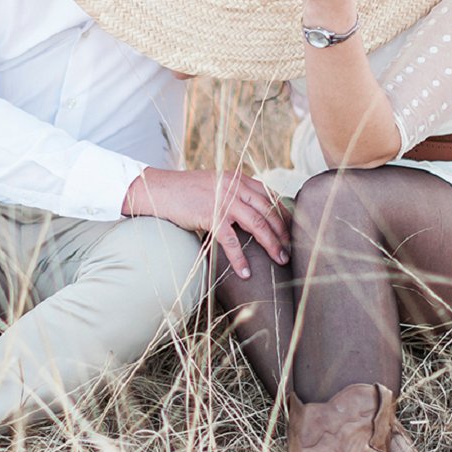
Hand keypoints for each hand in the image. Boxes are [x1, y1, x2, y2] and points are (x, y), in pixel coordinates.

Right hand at [122, 167, 289, 278]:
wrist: (159, 189)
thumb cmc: (184, 191)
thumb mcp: (215, 184)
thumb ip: (233, 192)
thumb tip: (249, 211)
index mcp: (238, 179)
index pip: (270, 196)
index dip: (284, 214)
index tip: (292, 230)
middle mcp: (235, 186)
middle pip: (269, 210)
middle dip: (283, 232)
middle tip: (290, 250)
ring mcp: (224, 200)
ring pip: (257, 224)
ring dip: (271, 244)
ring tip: (279, 260)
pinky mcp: (211, 215)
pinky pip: (231, 241)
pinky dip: (240, 258)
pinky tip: (246, 272)